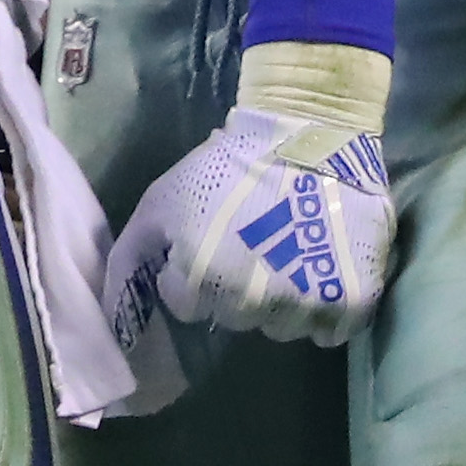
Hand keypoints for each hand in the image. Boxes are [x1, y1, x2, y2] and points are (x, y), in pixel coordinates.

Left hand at [105, 41, 397, 348]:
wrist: (306, 133)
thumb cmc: (224, 168)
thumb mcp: (160, 203)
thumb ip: (129, 258)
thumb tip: (111, 312)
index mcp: (201, 281)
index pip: (188, 306)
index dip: (195, 274)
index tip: (211, 243)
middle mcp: (252, 303)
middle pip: (235, 320)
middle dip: (236, 289)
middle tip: (251, 244)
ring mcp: (306, 305)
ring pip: (281, 329)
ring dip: (281, 301)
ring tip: (287, 253)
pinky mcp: (353, 302)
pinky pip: (330, 332)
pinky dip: (326, 309)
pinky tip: (320, 269)